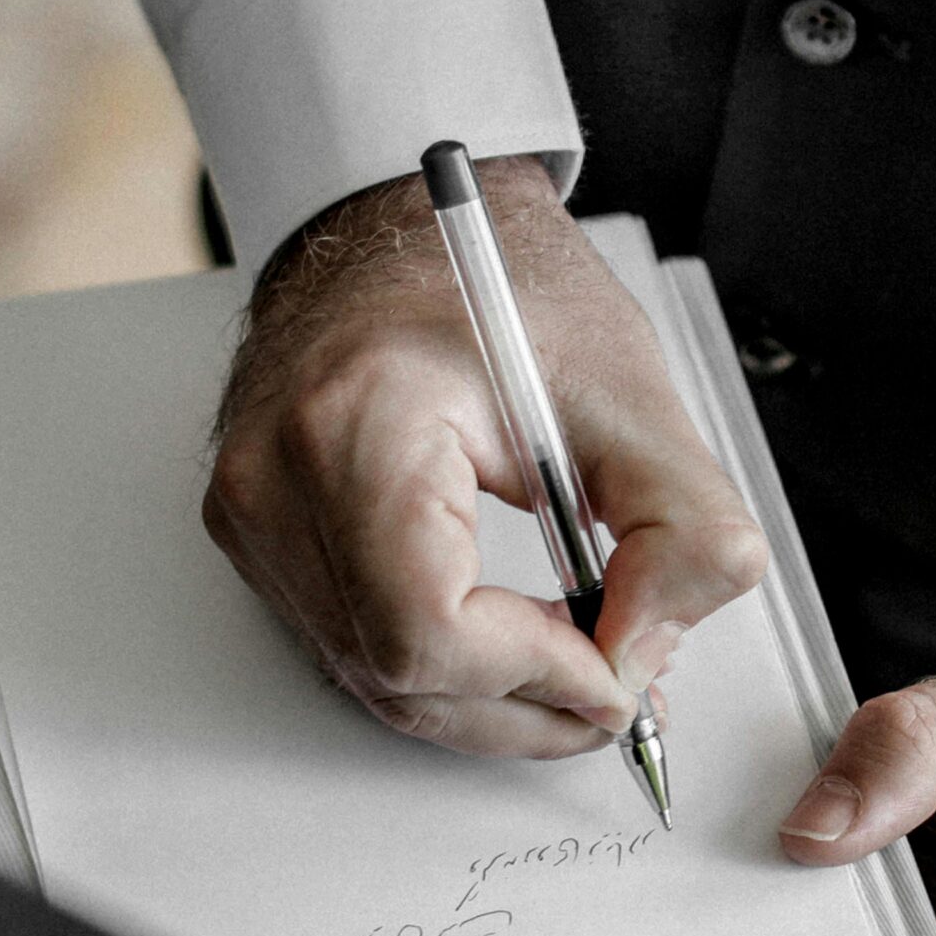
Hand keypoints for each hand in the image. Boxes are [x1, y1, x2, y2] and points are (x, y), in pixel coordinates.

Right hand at [204, 157, 766, 753]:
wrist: (400, 229)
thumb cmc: (500, 286)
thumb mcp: (632, 392)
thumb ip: (680, 530)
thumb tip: (651, 651)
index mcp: (359, 421)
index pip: (427, 629)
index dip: (539, 677)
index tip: (619, 671)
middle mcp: (277, 477)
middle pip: (401, 676)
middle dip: (532, 706)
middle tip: (623, 686)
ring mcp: (254, 514)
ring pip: (377, 683)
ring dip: (495, 702)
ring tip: (585, 662)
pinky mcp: (260, 537)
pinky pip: (356, 649)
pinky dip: (448, 671)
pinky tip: (520, 644)